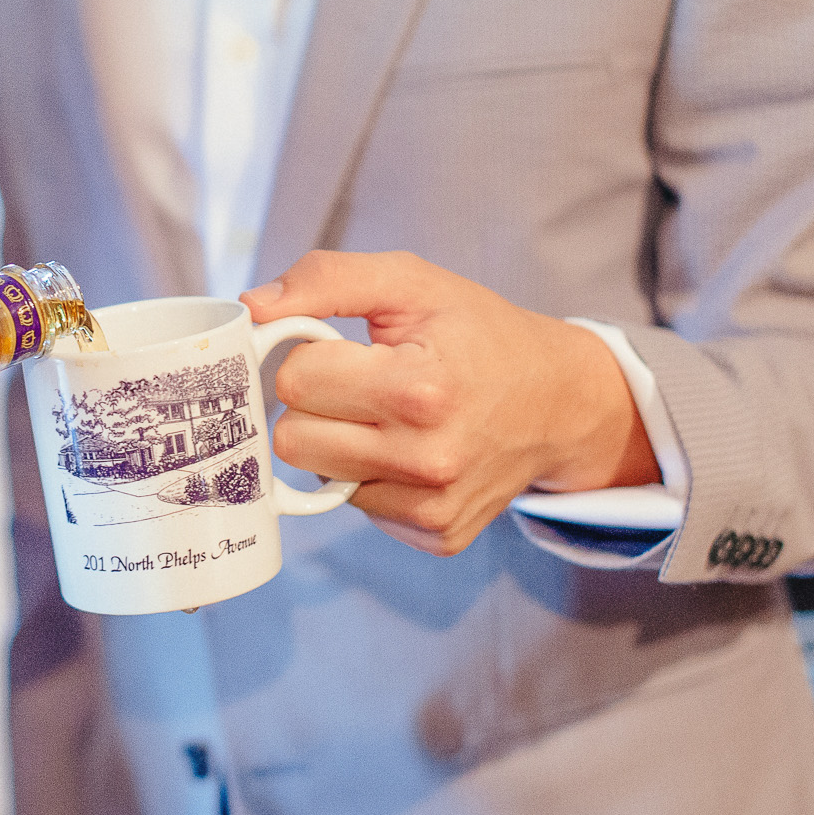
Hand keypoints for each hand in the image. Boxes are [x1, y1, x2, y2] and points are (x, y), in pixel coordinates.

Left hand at [243, 250, 656, 555]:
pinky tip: (410, 451)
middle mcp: (428, 457)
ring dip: (339, 443)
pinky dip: (370, 477)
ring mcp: (433, 505)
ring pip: (318, 477)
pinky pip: (356, 506)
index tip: (345, 348)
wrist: (561, 402)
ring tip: (390, 416)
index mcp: (419, 388)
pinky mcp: (437, 535)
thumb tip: (252, 307)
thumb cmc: (479, 335)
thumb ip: (326, 279)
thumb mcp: (411, 283)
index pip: (295, 382)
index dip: (311, 356)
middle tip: (361, 383)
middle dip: (314, 405)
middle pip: (293, 440)